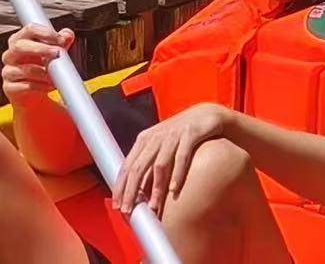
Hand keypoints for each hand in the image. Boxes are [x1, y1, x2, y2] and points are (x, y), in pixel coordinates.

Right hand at [0, 24, 74, 102]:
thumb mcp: (53, 53)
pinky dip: (40, 86)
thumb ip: (61, 42)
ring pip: (23, 69)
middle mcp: (11, 54)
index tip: (60, 39)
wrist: (34, 93)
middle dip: (41, 49)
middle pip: (19, 46)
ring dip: (43, 72)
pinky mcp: (9, 87)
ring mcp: (8, 71)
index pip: (29, 29)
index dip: (45, 32)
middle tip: (57, 53)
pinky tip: (49, 85)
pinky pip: (24, 86)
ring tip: (56, 75)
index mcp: (20, 40)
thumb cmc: (42, 67)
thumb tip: (67, 35)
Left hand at [114, 103, 234, 216]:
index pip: (127, 166)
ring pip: (159, 165)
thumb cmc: (182, 134)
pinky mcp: (190, 134)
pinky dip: (177, 174)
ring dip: (155, 188)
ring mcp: (173, 135)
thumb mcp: (161, 146)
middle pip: (138, 167)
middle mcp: (156, 136)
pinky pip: (182, 157)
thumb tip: (138, 192)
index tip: (117, 205)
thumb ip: (150, 163)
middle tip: (128, 210)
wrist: (207, 114)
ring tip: (154, 206)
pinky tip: (174, 190)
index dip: (120, 187)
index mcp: (144, 139)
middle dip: (131, 191)